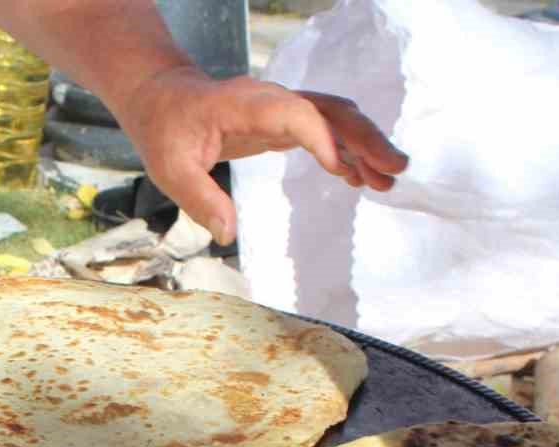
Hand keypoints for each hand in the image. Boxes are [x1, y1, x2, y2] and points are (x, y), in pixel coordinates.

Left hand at [114, 67, 408, 245]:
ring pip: (335, 118)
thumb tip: (227, 236)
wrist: (163, 98)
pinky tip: (362, 177)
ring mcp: (281, 108)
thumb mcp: (169, 170)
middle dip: (364, 138)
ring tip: (388, 181)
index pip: (295, 115)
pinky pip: (325, 129)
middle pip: (329, 111)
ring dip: (365, 145)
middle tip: (395, 170)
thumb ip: (199, 201)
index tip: (343, 168)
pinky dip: (347, 150)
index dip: (321, 138)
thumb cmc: (165, 131)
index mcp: (245, 106)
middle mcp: (271, 100)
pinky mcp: (284, 120)